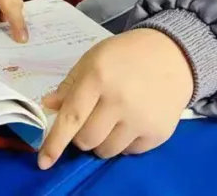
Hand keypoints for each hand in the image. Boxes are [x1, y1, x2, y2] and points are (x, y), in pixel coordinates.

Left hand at [38, 28, 192, 167]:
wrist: (172, 55)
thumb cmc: (126, 55)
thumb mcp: (93, 59)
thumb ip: (70, 85)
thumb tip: (49, 107)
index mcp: (98, 77)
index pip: (72, 116)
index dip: (55, 141)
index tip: (44, 161)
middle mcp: (120, 100)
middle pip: (87, 140)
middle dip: (81, 136)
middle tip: (90, 120)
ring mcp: (141, 119)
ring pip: (107, 150)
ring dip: (102, 142)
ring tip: (111, 120)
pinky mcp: (158, 133)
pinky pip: (129, 152)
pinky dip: (124, 143)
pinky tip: (131, 121)